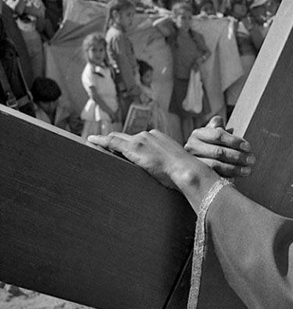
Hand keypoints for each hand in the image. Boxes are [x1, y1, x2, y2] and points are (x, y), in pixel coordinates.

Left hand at [88, 130, 217, 190]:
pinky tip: (91, 141)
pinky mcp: (134, 148)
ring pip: (118, 139)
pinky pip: (112, 142)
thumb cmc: (184, 173)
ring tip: (94, 144)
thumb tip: (165, 173)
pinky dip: (101, 141)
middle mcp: (149, 135)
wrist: (186, 170)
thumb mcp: (175, 165)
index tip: (122, 148)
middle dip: (115, 141)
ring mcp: (141, 140)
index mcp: (159, 138)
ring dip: (107, 142)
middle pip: (126, 137)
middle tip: (102, 145)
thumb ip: (166, 163)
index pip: (139, 139)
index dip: (128, 143)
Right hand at [184, 116, 254, 177]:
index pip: (218, 135)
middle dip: (237, 156)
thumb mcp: (213, 131)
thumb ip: (218, 126)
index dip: (235, 141)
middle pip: (218, 151)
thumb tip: (226, 126)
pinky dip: (225, 177)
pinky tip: (235, 178)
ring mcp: (192, 162)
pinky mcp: (195, 175)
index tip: (248, 147)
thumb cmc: (210, 143)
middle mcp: (192, 147)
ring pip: (215, 165)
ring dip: (234, 168)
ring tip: (247, 170)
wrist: (195, 159)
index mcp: (198, 134)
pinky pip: (212, 177)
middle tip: (252, 160)